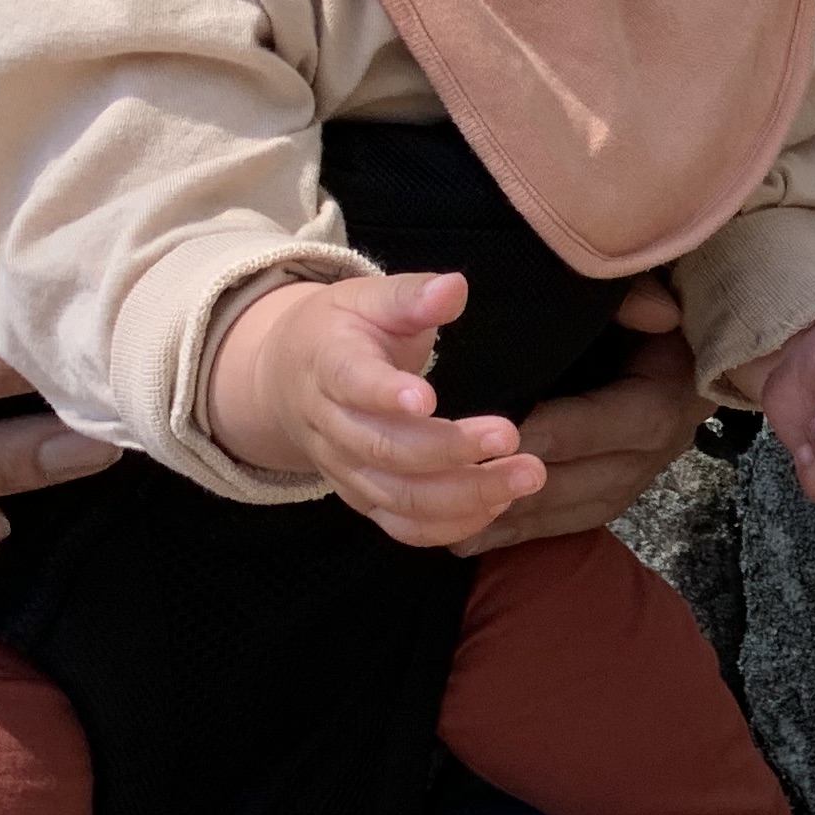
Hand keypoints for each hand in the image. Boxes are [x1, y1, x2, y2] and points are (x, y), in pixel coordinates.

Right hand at [211, 270, 541, 547]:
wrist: (289, 378)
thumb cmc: (343, 332)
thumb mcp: (368, 299)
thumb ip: (412, 296)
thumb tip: (455, 287)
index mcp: (327, 364)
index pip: (351, 382)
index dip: (385, 394)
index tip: (429, 399)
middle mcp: (330, 425)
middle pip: (383, 449)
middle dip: (449, 450)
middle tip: (510, 435)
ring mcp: (344, 469)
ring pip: (398, 497)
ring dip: (465, 495)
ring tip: (525, 476)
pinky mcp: (362, 498)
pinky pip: (402, 526)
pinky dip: (451, 526)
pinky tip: (499, 505)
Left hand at [451, 276, 706, 553]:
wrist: (684, 364)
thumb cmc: (652, 327)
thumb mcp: (646, 305)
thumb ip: (639, 299)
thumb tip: (653, 308)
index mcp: (661, 403)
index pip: (599, 424)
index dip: (547, 433)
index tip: (491, 434)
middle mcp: (650, 455)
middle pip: (578, 480)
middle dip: (514, 485)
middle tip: (449, 482)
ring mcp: (632, 483)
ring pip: (566, 511)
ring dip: (510, 518)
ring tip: (446, 520)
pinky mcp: (610, 500)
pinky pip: (563, 526)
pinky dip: (516, 534)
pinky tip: (465, 537)